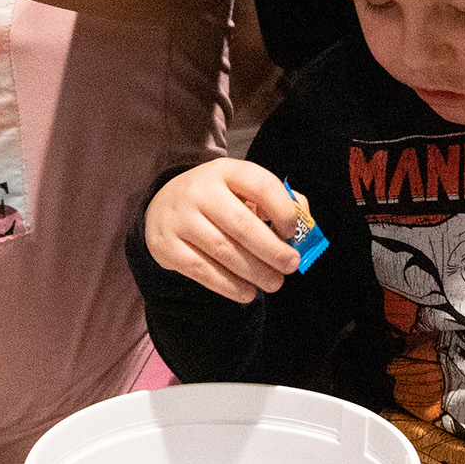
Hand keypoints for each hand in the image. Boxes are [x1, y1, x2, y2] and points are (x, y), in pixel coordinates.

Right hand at [144, 159, 303, 303]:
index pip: (261, 185)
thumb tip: (302, 230)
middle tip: (291, 266)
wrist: (162, 207)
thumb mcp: (241, 189)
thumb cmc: (217, 201)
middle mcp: (198, 191)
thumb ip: (276, 202)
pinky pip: (203, 271)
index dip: (284, 211)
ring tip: (274, 283)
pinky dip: (230, 286)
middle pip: (242, 225)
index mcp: (225, 171)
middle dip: (273, 251)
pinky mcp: (166, 246)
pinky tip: (247, 292)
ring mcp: (179, 219)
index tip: (293, 232)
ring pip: (224, 251)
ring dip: (255, 273)